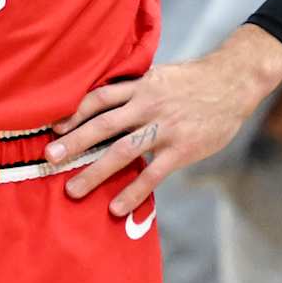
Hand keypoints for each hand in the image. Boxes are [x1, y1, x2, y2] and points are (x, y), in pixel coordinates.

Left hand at [43, 24, 281, 216]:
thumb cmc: (191, 81)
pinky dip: (133, 191)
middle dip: (74, 142)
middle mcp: (147, 105)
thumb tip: (101, 101)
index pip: (99, 97)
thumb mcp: (158, 75)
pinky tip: (116, 207)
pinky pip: (152, 174)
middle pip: (103, 125)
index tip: (52, 128)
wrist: (232, 83)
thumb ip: (133, 89)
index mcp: (139, 86)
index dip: (74, 112)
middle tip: (49, 158)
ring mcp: (164, 128)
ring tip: (73, 190)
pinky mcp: (182, 149)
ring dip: (95, 172)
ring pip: (123, 151)